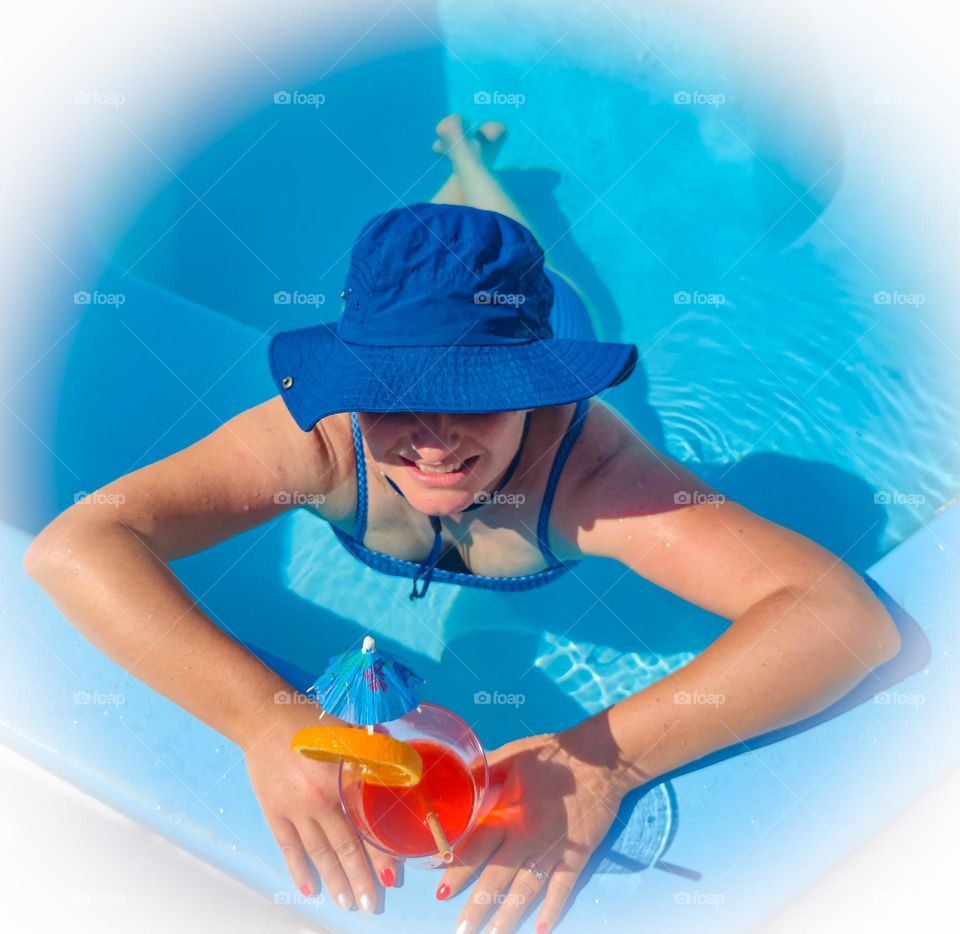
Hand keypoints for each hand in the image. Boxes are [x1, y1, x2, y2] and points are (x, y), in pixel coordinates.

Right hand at [243, 702, 398, 911]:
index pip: (368, 825)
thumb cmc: (311, 722)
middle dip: (360, 879)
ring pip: (320, 853)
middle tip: (370, 905)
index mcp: (345, 778)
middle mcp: (322, 800)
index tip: (391, 877)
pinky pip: (289, 848)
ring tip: (346, 903)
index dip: (381, 853)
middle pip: (345, 847)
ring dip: (334, 881)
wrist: (265, 719)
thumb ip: (375, 752)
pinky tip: (309, 889)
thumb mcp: (350, 732)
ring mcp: (296, 809)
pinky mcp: (275, 813)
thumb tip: (403, 766)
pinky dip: (299, 870)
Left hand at [435, 731, 630, 933]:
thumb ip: (486, 771)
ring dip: (507, 916)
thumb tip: (459, 775)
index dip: (457, 869)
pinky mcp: (577, 855)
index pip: (476, 847)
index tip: (440, 890)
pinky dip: (553, 909)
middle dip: (477, 906)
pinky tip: (541, 929)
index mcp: (508, 811)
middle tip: (461, 930)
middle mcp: (526, 836)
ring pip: (525, 890)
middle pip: (496, 877)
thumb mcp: (513, 754)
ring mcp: (552, 849)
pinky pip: (562, 887)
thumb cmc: (553, 754)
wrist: (599, 760)